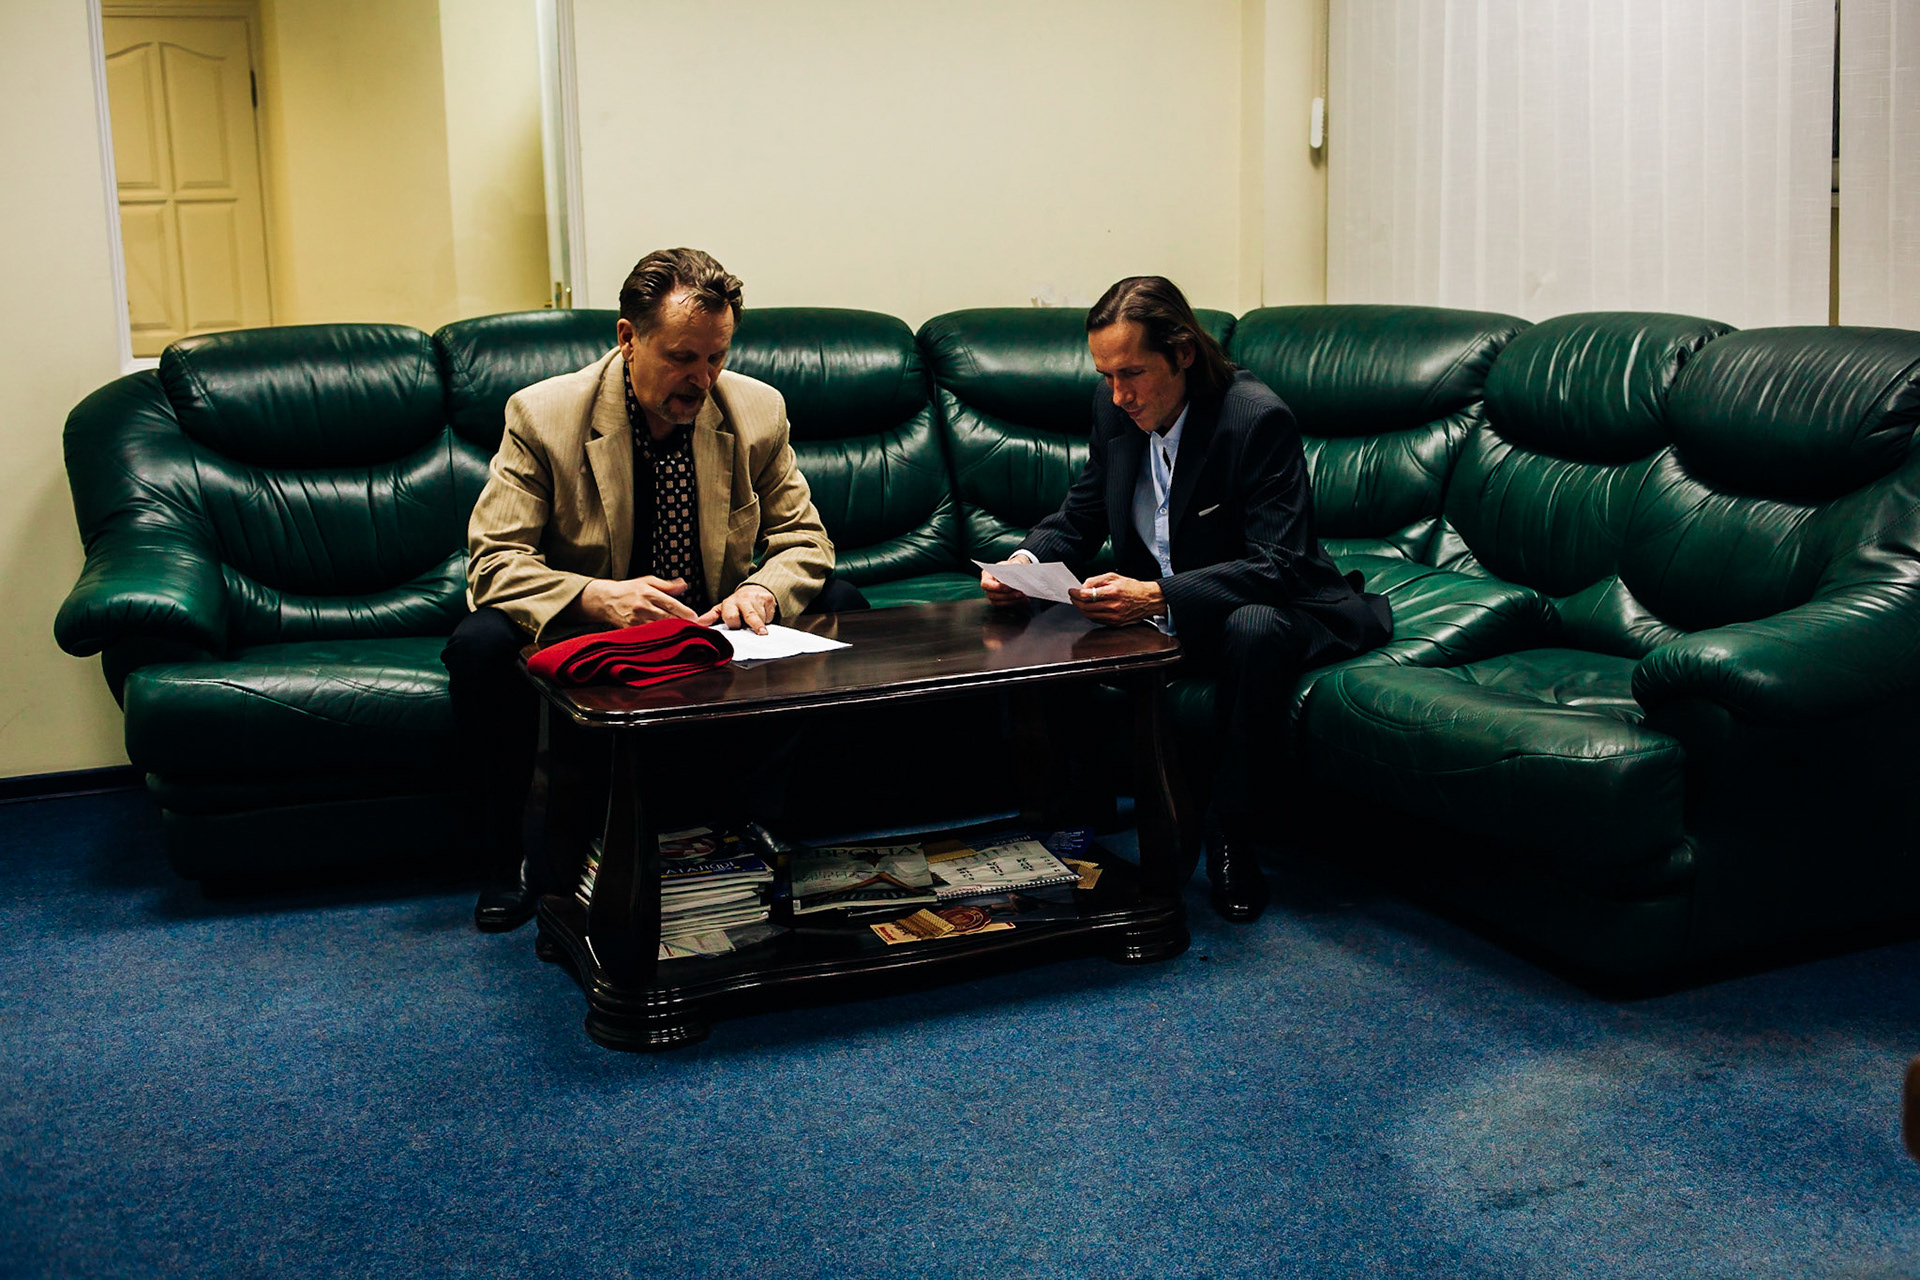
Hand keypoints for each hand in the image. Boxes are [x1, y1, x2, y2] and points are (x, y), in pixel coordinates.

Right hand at [577, 576, 696, 627]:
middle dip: (683, 624)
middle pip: (668, 619)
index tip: (695, 618)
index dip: (685, 613)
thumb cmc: (628, 589)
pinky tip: (669, 639)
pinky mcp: (632, 631)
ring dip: (674, 633)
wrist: (606, 600)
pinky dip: (661, 638)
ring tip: (685, 634)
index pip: (671, 604)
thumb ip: (667, 585)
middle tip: (695, 628)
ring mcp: (637, 621)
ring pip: (660, 630)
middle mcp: (643, 607)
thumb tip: (684, 585)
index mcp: (648, 593)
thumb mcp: (648, 581)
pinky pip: (650, 637)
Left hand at [697, 584, 777, 633]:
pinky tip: (764, 617)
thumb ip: (711, 617)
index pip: (731, 616)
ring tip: (758, 625)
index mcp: (729, 603)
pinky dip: (768, 620)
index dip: (734, 624)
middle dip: (755, 626)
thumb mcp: (722, 609)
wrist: (754, 590)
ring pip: (761, 618)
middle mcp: (743, 599)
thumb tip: (697, 624)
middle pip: (750, 617)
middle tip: (760, 633)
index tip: (737, 627)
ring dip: (761, 625)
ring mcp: (757, 598)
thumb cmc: (737, 605)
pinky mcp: (769, 599)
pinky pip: (770, 616)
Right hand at [981, 550, 1033, 608]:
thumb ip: (1015, 562)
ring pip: (999, 602)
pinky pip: (1006, 605)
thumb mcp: (1013, 562)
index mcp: (986, 575)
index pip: (985, 584)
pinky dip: (1016, 602)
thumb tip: (1016, 564)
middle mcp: (988, 588)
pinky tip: (1025, 600)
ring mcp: (993, 596)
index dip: (996, 587)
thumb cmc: (1011, 567)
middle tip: (1020, 593)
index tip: (1009, 587)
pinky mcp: (1000, 601)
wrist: (1015, 572)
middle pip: (993, 595)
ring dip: (1012, 600)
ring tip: (1023, 596)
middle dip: (1007, 595)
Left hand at [1069, 572, 1164, 626]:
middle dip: (1075, 601)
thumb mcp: (1114, 577)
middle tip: (1072, 596)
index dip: (1076, 593)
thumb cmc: (1132, 587)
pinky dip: (1088, 614)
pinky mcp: (1115, 623)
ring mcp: (1114, 616)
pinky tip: (1087, 608)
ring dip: (1080, 609)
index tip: (1072, 590)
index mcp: (1112, 592)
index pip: (1087, 595)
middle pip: (1086, 607)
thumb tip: (1083, 586)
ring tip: (1078, 602)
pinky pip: (1096, 620)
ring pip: (1089, 615)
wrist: (1148, 600)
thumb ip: (1096, 580)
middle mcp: (1113, 606)